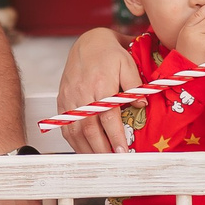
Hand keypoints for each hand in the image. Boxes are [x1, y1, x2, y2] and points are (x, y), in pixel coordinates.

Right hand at [54, 27, 140, 152]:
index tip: (123, 151)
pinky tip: (84, 149)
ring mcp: (69, 97)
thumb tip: (141, 105)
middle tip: (113, 162)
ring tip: (100, 161)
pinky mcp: (62, 101)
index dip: (115, 136)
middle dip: (101, 148)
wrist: (87, 42)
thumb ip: (135, 84)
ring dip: (86, 149)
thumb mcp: (128, 62)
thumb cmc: (110, 53)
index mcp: (100, 83)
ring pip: (74, 130)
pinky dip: (74, 141)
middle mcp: (82, 92)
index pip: (107, 116)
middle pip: (89, 127)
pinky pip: (65, 125)